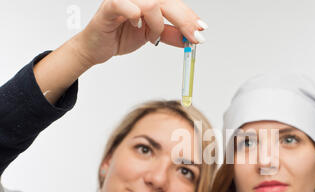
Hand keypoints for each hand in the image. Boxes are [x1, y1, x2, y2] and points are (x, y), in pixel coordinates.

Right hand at [72, 0, 206, 65]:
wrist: (97, 48)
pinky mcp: (109, 6)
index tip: (201, 29)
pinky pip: (125, 5)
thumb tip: (191, 39)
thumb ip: (170, 35)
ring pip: (152, 3)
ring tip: (151, 36)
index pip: (173, 3)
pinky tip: (137, 25)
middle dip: (184, 20)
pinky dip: (135, 15)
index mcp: (148, 0)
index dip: (189, 16)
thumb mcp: (152, 36)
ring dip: (157, 25)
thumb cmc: (120, 35)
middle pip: (166, 1)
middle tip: (193, 37)